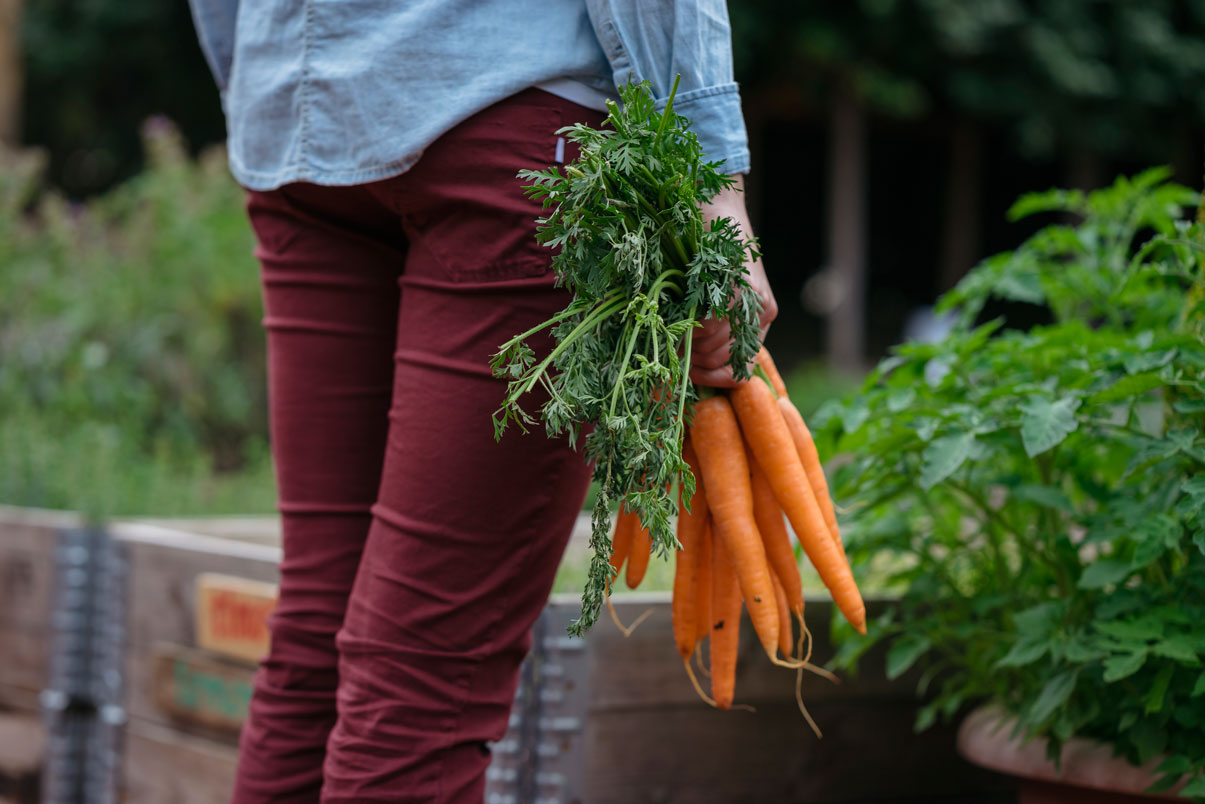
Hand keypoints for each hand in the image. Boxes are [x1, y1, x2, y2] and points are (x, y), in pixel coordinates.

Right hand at [690, 175, 777, 386]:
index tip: (684, 369)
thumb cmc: (704, 248)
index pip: (736, 373)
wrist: (716, 203)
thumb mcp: (709, 291)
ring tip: (676, 317)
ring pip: (712, 347)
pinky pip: (711, 326)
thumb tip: (686, 364)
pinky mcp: (745, 291)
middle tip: (672, 336)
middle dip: (690, 357)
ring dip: (686, 338)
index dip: (708, 377)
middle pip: (720, 362)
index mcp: (756, 322)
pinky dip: (689, 321)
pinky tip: (683, 305)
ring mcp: (756, 305)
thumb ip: (707, 326)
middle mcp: (760, 316)